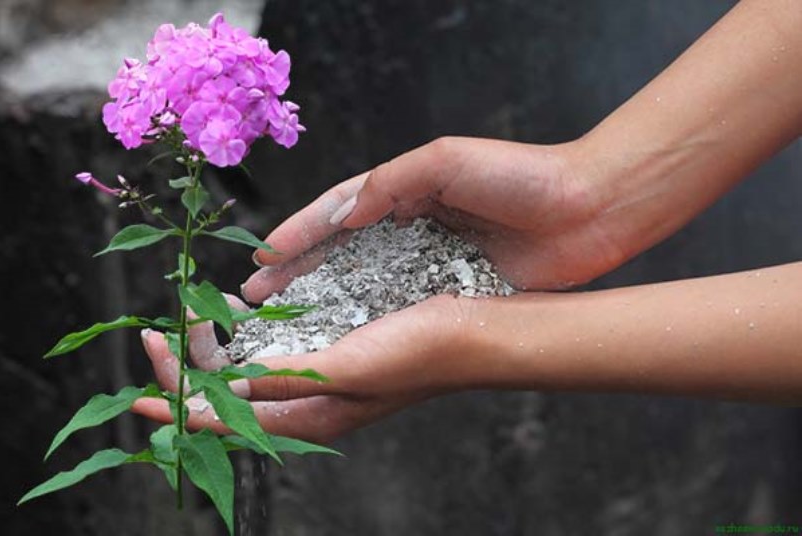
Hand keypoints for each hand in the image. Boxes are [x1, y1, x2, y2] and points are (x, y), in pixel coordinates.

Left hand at [132, 294, 481, 442]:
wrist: (472, 332)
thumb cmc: (420, 353)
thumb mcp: (348, 368)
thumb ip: (284, 378)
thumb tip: (220, 390)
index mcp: (309, 414)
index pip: (226, 418)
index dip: (179, 402)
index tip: (142, 383)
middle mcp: (308, 400)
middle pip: (229, 395)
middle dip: (191, 366)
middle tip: (168, 325)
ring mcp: (319, 375)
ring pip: (248, 370)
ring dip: (217, 346)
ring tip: (199, 313)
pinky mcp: (332, 350)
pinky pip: (274, 348)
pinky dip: (249, 332)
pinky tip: (243, 311)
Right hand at [243, 136, 625, 298]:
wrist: (590, 209)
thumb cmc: (521, 175)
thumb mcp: (446, 160)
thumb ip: (389, 183)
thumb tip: (341, 214)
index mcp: (402, 190)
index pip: (336, 213)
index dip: (298, 235)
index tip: (261, 259)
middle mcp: (409, 228)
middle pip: (340, 255)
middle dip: (298, 276)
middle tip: (256, 300)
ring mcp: (430, 262)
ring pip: (365, 286)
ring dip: (326, 304)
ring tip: (287, 324)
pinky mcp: (454, 291)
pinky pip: (403, 309)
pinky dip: (372, 324)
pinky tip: (345, 340)